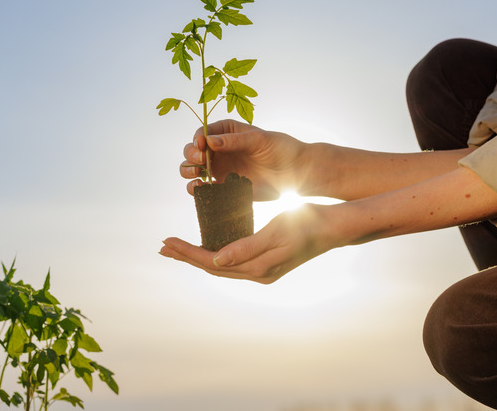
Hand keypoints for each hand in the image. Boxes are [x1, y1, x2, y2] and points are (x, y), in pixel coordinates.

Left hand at [159, 204, 337, 283]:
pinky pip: (232, 261)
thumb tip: (217, 260)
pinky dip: (214, 254)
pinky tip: (206, 247)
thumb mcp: (275, 232)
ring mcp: (261, 271)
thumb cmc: (306, 223)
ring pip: (220, 265)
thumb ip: (246, 247)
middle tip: (163, 246)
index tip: (167, 241)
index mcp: (257, 268)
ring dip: (197, 256)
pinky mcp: (265, 263)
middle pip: (212, 266)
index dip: (187, 253)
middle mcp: (256, 274)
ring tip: (177, 248)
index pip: (212, 262)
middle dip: (186, 256)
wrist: (332, 228)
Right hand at [181, 119, 308, 200]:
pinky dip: (196, 189)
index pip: (203, 132)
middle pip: (193, 150)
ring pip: (193, 169)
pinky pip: (204, 189)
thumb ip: (234, 140)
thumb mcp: (258, 139)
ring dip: (188, 171)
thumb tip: (209, 141)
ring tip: (196, 174)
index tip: (201, 145)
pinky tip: (200, 188)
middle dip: (191, 154)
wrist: (296, 173)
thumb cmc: (280, 149)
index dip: (197, 138)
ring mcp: (220, 169)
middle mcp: (219, 150)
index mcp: (227, 132)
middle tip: (199, 160)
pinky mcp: (224, 187)